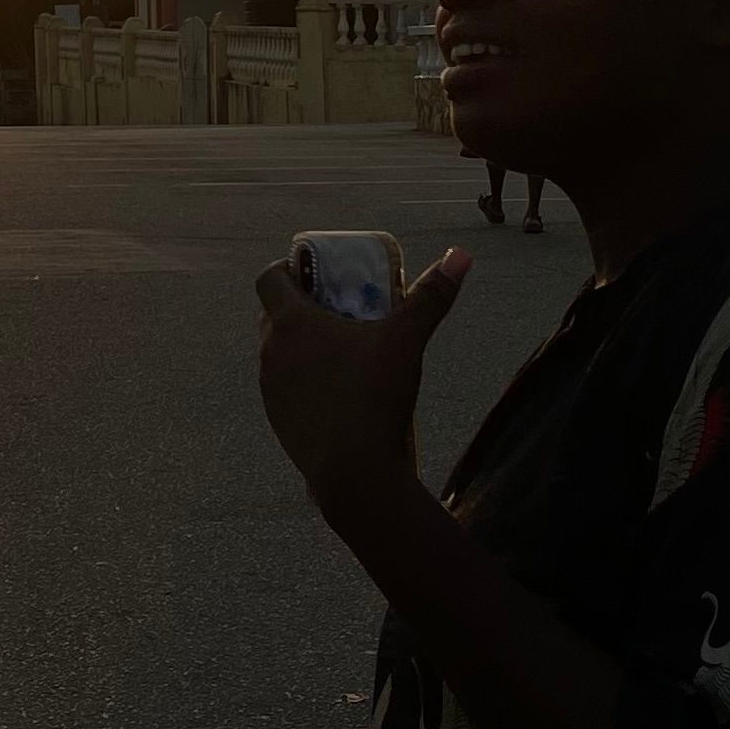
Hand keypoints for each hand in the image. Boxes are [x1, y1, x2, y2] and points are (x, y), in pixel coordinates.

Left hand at [253, 248, 468, 517]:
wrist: (353, 472)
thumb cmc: (374, 397)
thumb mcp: (406, 341)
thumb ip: (431, 297)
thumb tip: (461, 255)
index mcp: (291, 324)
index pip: (269, 279)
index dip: (287, 270)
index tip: (315, 274)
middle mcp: (270, 352)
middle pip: (273, 315)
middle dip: (300, 307)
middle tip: (339, 310)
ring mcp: (270, 389)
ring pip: (279, 354)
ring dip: (302, 347)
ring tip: (342, 353)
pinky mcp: (278, 420)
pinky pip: (287, 388)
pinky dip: (305, 382)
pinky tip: (339, 393)